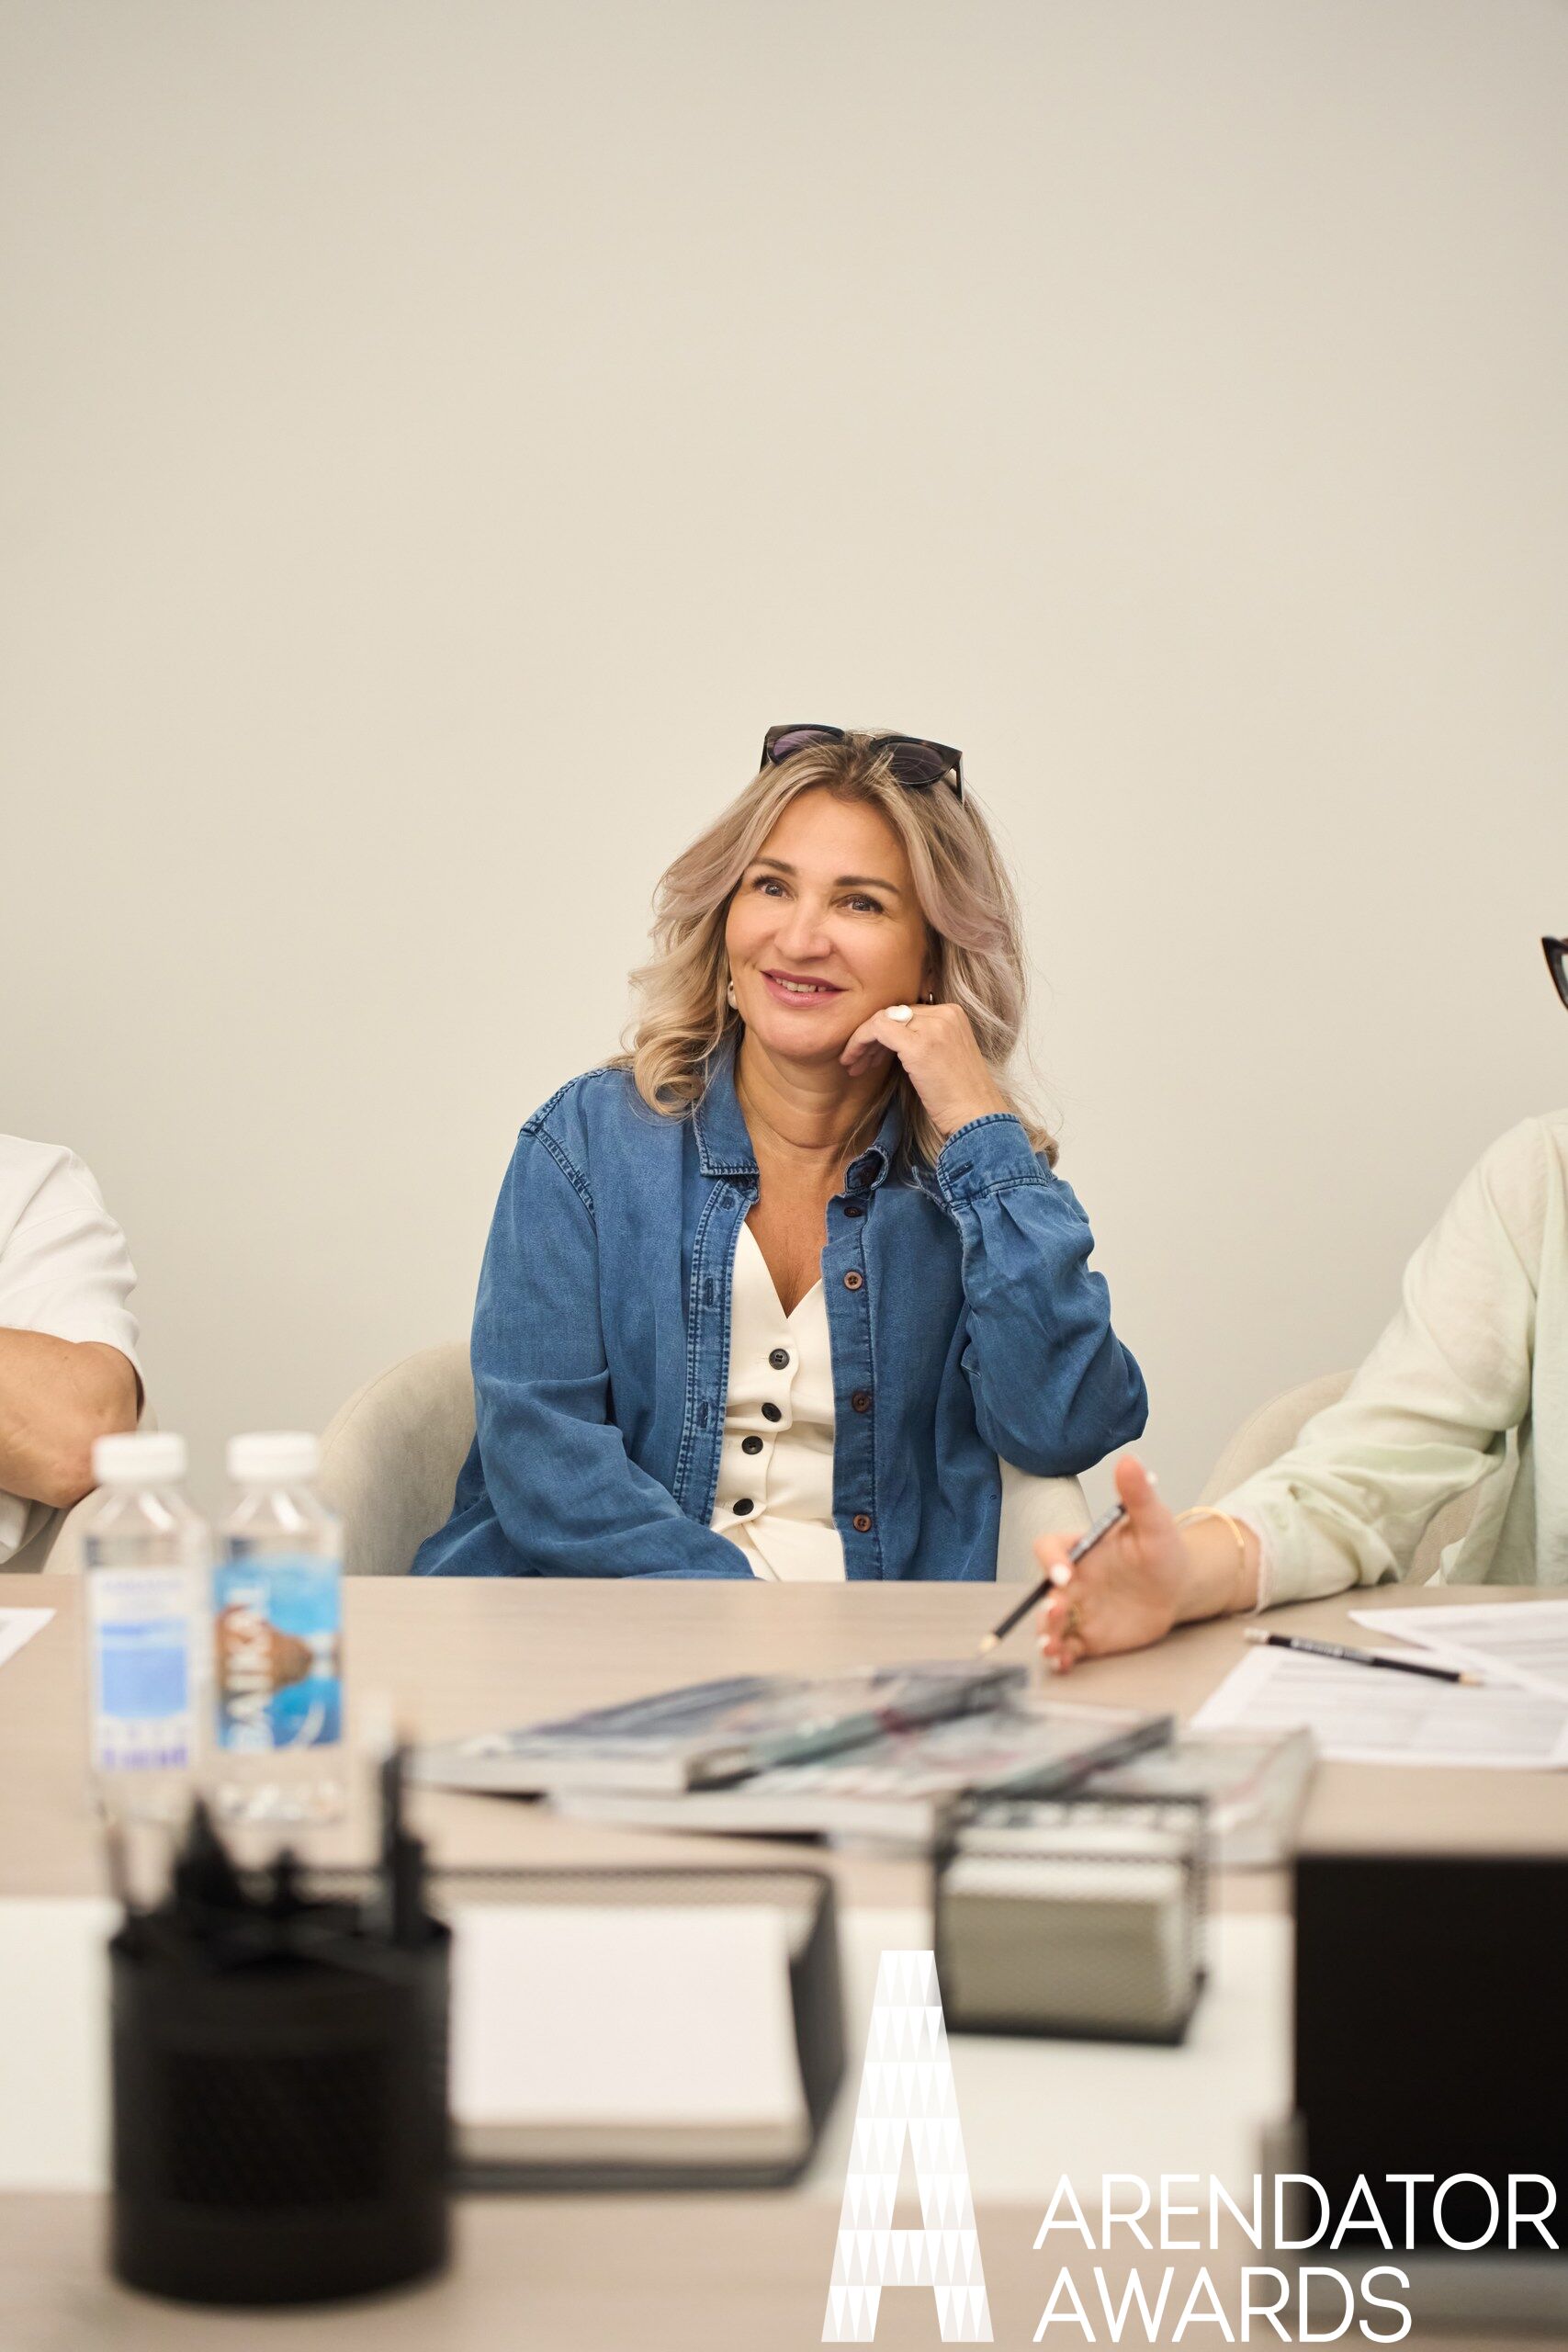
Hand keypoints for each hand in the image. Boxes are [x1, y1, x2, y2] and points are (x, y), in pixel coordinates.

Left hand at [839, 1001, 1009, 1138]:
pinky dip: (860, 1043)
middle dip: (871, 1038)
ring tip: (853, 1065)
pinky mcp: (918, 1046)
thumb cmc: (960, 1095)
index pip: (907, 1012)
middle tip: (859, 1061)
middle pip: (893, 1014)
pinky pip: (877, 1030)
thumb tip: (891, 1037)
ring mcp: (933, 1028)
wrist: (977, 1117)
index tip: (873, 1055)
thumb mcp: (945, 1055)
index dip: (884, 1032)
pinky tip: (855, 1062)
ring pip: (881, 1020)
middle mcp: (945, 1013)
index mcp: (953, 1013)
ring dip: (861, 1042)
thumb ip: (924, 1039)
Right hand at [1037, 1456, 1192, 1672]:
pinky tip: (1063, 1661)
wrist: (1180, 1586)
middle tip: (1057, 1612)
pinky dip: (1060, 1656)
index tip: (1066, 1572)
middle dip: (1044, 1606)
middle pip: (1043, 1591)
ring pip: (1050, 1623)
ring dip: (1046, 1633)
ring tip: (1053, 1645)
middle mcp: (1073, 1580)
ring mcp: (1079, 1609)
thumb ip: (1136, 1495)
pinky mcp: (1089, 1636)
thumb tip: (1129, 1460)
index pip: (1050, 1548)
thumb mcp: (1153, 1521)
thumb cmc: (1163, 1549)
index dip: (1051, 1559)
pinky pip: (1067, 1647)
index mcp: (1080, 1549)